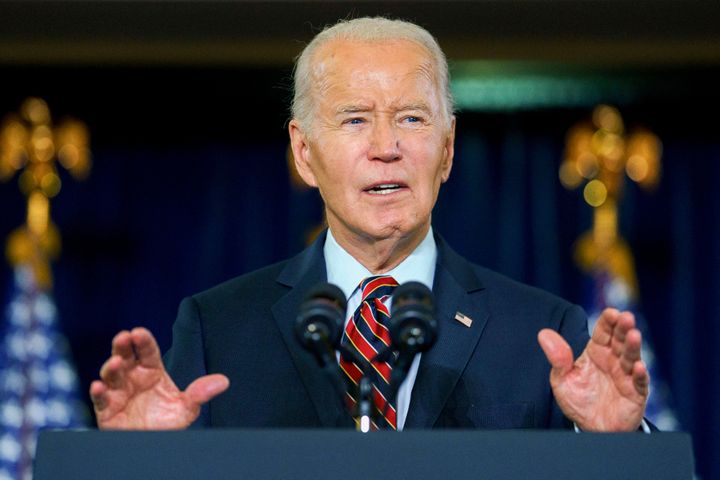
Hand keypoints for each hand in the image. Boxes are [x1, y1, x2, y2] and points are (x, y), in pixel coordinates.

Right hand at [90, 327, 228, 429]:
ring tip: (115, 363)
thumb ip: (200, 394)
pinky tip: (99, 386)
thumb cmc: (167, 422)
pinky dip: (98, 392)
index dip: (143, 341)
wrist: (152, 445)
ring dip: (111, 367)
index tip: (139, 332)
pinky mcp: (107, 410)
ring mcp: (119, 393)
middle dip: (122, 346)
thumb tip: (223, 381)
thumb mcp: (186, 408)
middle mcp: (133, 378)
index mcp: (152, 372)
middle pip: (125, 357)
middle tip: (124, 337)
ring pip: (111, 375)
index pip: (147, 352)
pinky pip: (100, 400)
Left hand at [538, 308, 648, 430]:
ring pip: (632, 358)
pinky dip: (640, 375)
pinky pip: (639, 383)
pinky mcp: (635, 394)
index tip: (611, 312)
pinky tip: (638, 367)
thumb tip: (543, 334)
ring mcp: (626, 376)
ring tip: (634, 335)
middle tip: (626, 317)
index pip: (603, 332)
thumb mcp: (562, 379)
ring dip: (633, 347)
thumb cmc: (578, 400)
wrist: (590, 427)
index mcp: (596, 352)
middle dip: (623, 328)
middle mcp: (613, 360)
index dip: (608, 322)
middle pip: (620, 340)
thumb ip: (557, 358)